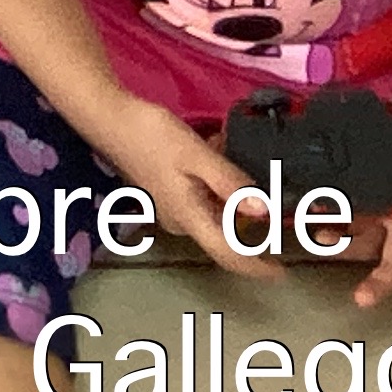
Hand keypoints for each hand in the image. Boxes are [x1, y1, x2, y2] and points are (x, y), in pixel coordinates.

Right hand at [95, 98, 266, 270]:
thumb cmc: (152, 136)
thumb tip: (264, 212)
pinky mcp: (167, 193)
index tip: (282, 272)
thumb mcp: (196, 155)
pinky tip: (217, 149)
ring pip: (214, 212)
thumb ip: (230, 183)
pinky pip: (202, 197)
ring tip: (236, 156)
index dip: (256, 267)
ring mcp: (172, 208)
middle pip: (224, 233)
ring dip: (231, 192)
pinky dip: (217, 182)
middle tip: (268, 186)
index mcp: (189, 217)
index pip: (228, 254)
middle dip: (248, 216)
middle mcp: (181, 221)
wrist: (108, 119)